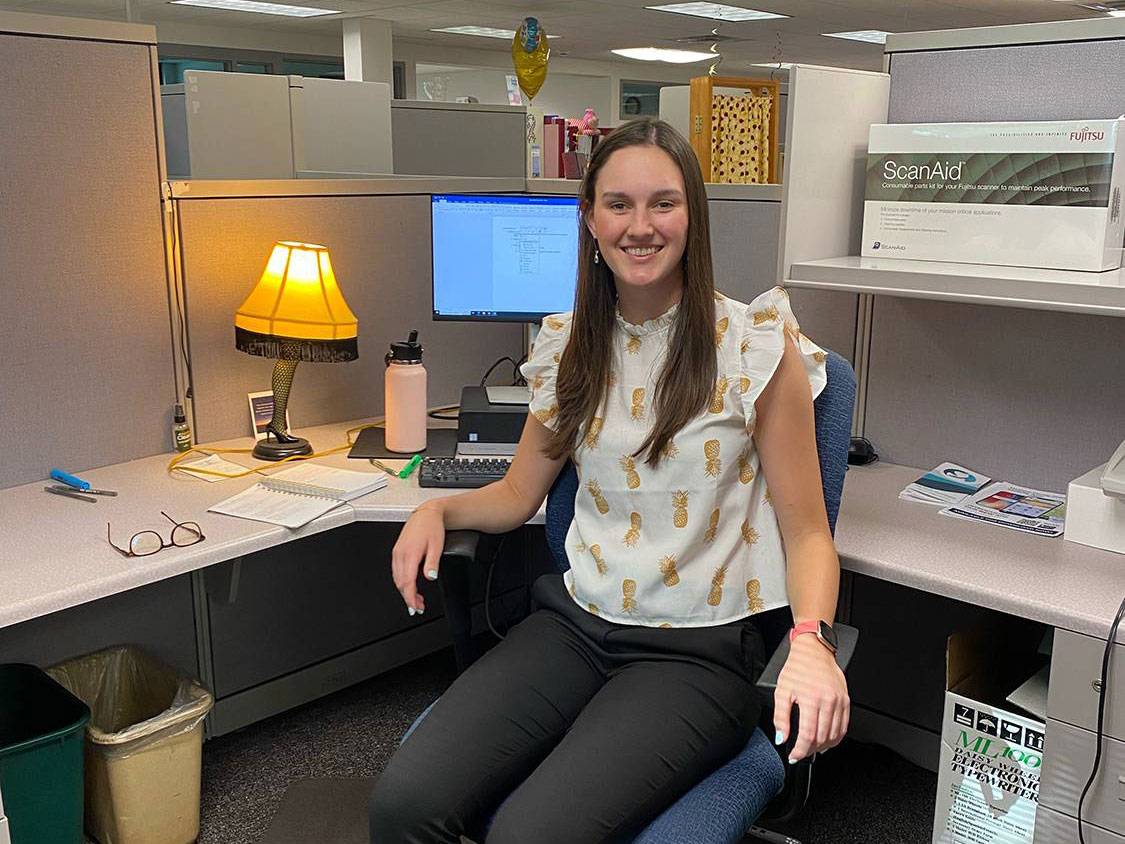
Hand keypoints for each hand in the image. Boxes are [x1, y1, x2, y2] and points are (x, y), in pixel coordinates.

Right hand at [390, 502, 444, 615]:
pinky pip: (396, 571)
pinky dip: (402, 582)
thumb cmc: (432, 527)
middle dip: (408, 598)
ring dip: (405, 591)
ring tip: (416, 600)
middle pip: (400, 583)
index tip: (414, 608)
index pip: (407, 582)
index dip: (410, 598)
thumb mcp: (437, 546)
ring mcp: (396, 552)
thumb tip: (430, 578)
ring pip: (397, 578)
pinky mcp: (397, 551)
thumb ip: (432, 563)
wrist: (427, 514)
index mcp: (409, 553)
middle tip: (418, 608)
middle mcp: (400, 554)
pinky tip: (410, 586)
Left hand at [773, 634, 849, 763]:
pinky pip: (844, 726)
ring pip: (835, 735)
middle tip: (800, 752)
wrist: (814, 651)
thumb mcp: (782, 690)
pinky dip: (836, 737)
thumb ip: (781, 717)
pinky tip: (826, 739)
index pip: (808, 735)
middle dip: (810, 750)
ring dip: (823, 746)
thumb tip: (781, 738)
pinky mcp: (846, 700)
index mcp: (811, 699)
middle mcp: (828, 701)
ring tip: (811, 748)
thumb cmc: (797, 667)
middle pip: (822, 738)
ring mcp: (839, 701)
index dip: (800, 750)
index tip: (794, 756)